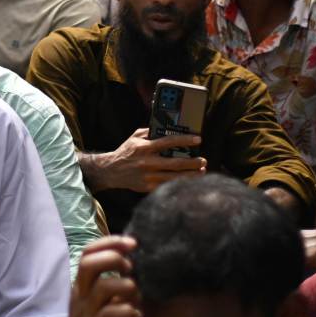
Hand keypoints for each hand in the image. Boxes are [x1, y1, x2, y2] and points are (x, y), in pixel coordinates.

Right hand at [50, 236, 140, 316]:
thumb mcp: (95, 304)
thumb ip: (108, 287)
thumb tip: (129, 269)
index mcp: (80, 286)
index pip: (88, 253)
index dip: (109, 243)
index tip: (131, 242)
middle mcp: (80, 296)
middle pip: (89, 264)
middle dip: (114, 258)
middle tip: (131, 267)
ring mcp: (86, 314)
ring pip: (102, 288)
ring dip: (126, 286)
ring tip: (137, 297)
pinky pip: (110, 316)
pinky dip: (127, 311)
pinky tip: (136, 316)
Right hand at [87, 129, 204, 192]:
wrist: (112, 170)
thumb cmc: (126, 152)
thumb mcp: (134, 137)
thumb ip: (149, 133)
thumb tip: (167, 130)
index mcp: (145, 147)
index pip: (168, 142)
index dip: (185, 140)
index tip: (198, 139)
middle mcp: (148, 162)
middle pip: (176, 163)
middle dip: (193, 162)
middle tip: (203, 160)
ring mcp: (149, 176)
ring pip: (176, 177)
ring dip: (192, 175)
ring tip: (202, 171)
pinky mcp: (149, 187)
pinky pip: (169, 186)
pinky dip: (181, 183)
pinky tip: (189, 181)